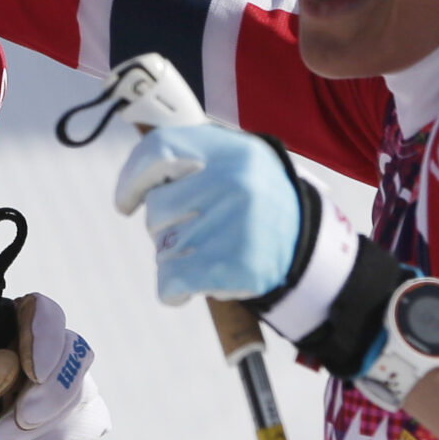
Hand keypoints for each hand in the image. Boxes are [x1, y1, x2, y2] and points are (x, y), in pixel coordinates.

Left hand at [0, 295, 108, 439]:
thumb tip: (0, 366)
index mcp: (7, 332)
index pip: (42, 310)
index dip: (45, 335)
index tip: (33, 373)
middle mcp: (41, 350)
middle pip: (72, 350)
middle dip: (49, 392)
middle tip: (19, 421)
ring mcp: (65, 382)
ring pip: (82, 387)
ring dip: (50, 420)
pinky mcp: (80, 413)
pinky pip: (94, 417)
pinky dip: (68, 435)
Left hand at [115, 123, 408, 374]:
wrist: (311, 251)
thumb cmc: (261, 206)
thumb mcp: (240, 163)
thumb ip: (194, 158)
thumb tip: (139, 172)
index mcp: (232, 150)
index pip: (159, 151)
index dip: (132, 178)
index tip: (126, 201)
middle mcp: (234, 182)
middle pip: (157, 209)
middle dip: (164, 227)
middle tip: (194, 231)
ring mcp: (235, 225)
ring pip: (163, 248)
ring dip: (174, 257)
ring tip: (207, 252)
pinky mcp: (234, 266)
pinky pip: (171, 281)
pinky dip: (172, 289)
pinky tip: (188, 287)